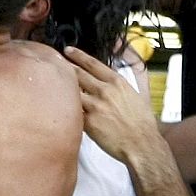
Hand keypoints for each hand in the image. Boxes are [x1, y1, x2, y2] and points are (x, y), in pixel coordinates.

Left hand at [64, 46, 164, 167]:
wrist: (142, 145)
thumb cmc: (142, 123)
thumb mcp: (140, 95)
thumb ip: (130, 82)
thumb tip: (125, 73)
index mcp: (117, 82)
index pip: (92, 63)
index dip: (77, 55)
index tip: (68, 50)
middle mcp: (105, 91)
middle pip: (77, 74)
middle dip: (64, 67)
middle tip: (55, 63)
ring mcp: (95, 106)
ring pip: (72, 91)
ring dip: (61, 87)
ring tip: (53, 85)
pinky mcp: (89, 123)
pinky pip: (72, 111)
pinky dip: (65, 108)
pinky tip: (57, 106)